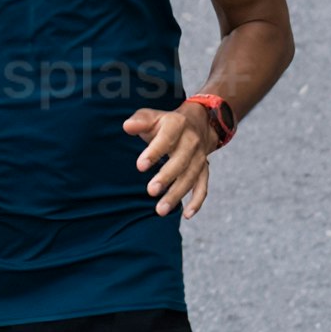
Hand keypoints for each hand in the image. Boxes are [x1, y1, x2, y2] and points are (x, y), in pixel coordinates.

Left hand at [125, 96, 226, 217]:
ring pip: (190, 178)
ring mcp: (200, 157)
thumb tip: (127, 126)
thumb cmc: (166, 123)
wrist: (199, 122)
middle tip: (150, 191)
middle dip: (166, 178)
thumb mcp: (152, 116)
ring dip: (177, 194)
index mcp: (177, 125)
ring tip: (161, 210)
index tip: (140, 166)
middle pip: (180, 162)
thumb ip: (140, 121)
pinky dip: (197, 201)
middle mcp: (192, 142)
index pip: (166, 139)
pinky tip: (186, 215)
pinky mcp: (204, 170)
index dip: (154, 153)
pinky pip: (203, 187)